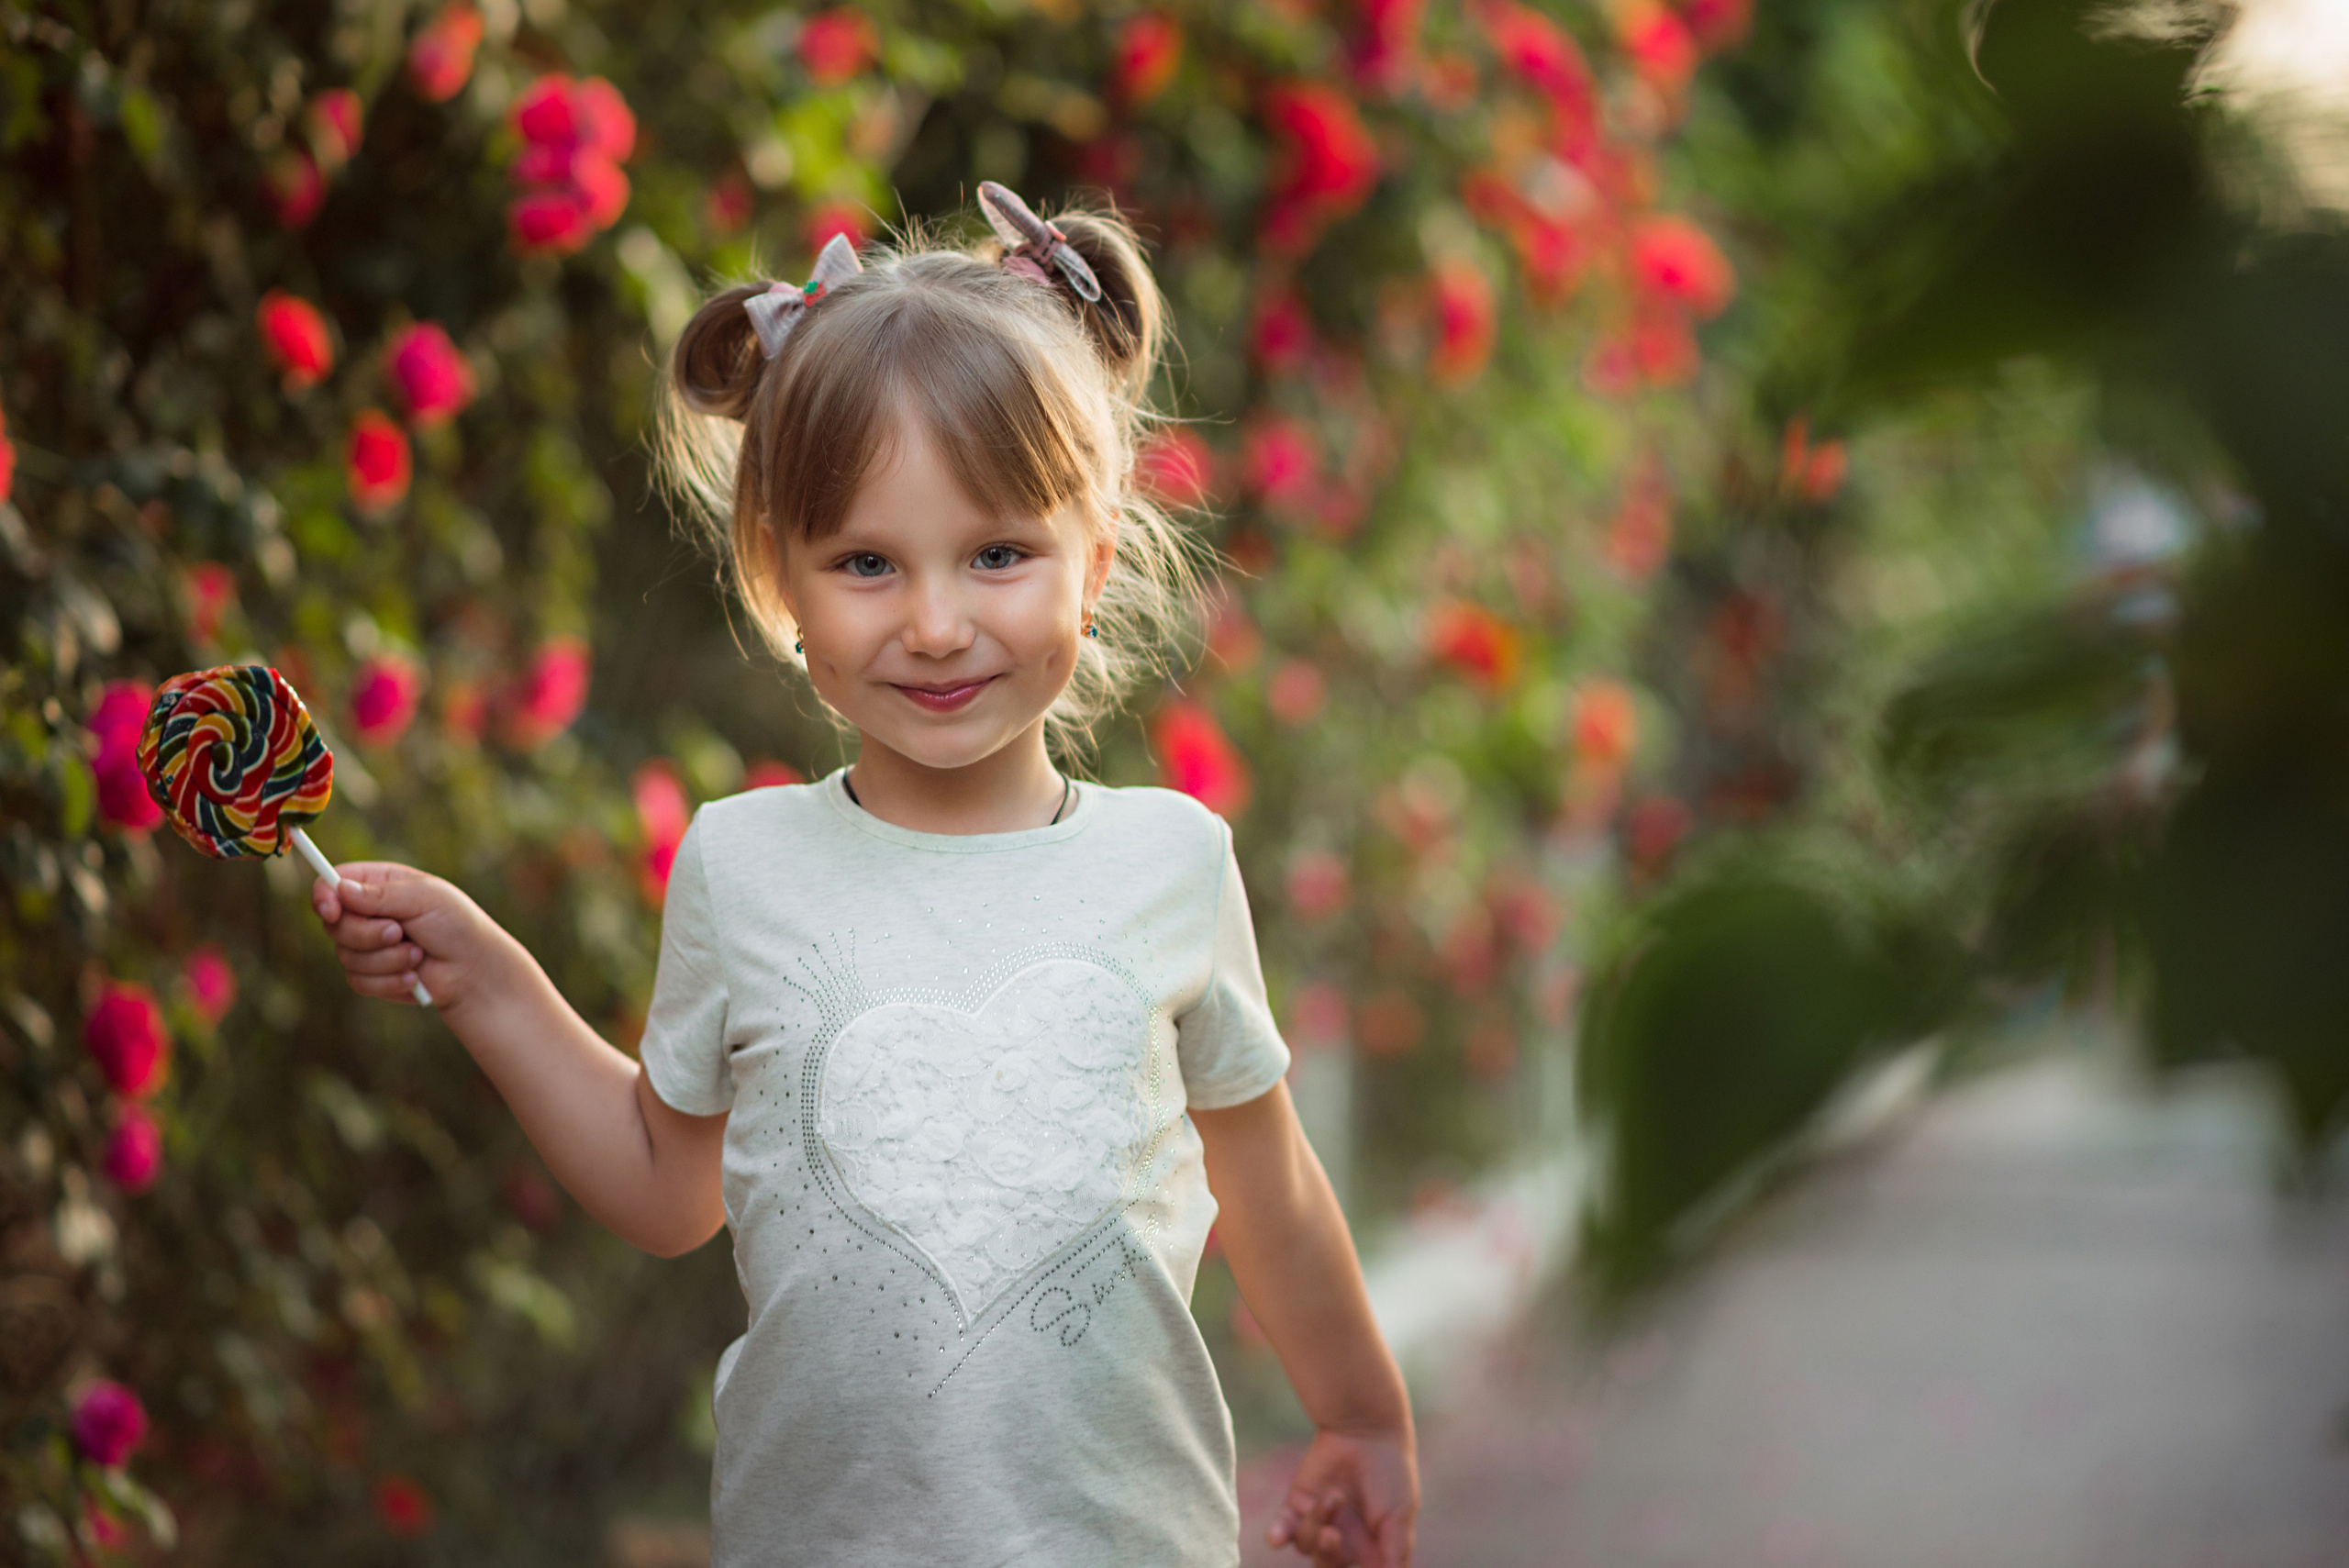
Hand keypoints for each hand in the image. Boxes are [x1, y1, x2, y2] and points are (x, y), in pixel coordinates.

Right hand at [311, 862, 510, 1009]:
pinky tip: (415, 976)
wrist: (474, 971)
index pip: (331, 884)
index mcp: (378, 884)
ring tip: (418, 954)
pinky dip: (389, 980)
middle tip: (399, 933)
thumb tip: (340, 889)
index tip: (333, 912)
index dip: (324, 897)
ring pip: (345, 956)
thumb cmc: (456, 925)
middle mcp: (367, 914)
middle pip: (334, 924)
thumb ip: (381, 894)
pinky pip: (358, 981)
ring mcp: (367, 946)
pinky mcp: (371, 976)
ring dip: (386, 959)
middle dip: (367, 934)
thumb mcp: (424, 898)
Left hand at [1267, 1426, 1417, 1567]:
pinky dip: (1279, 1535)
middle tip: (1332, 1535)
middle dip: (1328, 1554)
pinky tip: (1276, 1538)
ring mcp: (1319, 1521)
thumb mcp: (1398, 1517)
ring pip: (1305, 1545)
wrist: (1366, 1429)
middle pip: (1326, 1565)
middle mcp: (1344, 1538)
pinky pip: (1283, 1529)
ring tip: (1333, 1495)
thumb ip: (1393, 1555)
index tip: (1347, 1556)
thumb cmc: (1390, 1473)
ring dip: (1316, 1523)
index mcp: (1371, 1547)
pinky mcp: (1298, 1502)